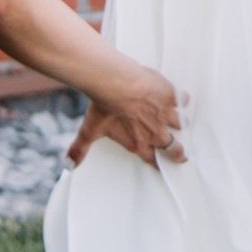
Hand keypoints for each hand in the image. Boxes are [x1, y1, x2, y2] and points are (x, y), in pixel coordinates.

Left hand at [68, 59, 187, 165]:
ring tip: (181, 121)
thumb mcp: (89, 130)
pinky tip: (179, 97)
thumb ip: (80, 149)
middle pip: (174, 149)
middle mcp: (154, 133)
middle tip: (181, 154)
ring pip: (181, 125)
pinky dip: (181, 99)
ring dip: (180, 123)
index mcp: (138, 143)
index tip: (164, 166)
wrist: (116, 84)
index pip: (153, 160)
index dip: (160, 165)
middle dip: (178, 153)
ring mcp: (165, 115)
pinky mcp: (171, 98)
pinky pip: (183, 101)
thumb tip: (69, 165)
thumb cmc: (104, 106)